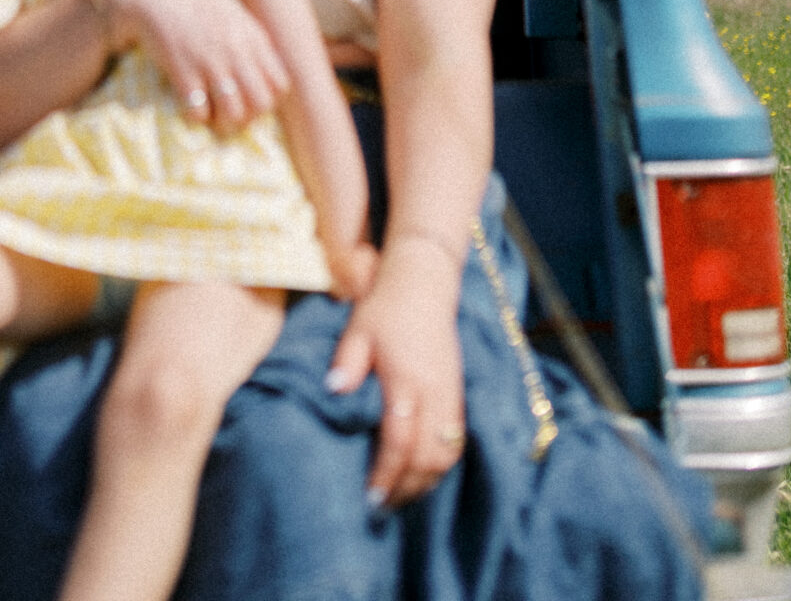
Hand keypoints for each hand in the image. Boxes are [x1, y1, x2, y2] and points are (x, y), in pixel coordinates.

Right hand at [101, 0, 288, 133]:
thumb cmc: (194, 3)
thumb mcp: (232, 10)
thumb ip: (254, 36)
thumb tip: (272, 65)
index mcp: (250, 35)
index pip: (279, 84)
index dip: (269, 98)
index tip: (253, 98)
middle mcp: (235, 50)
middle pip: (261, 104)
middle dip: (250, 116)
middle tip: (235, 113)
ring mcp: (209, 62)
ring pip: (233, 113)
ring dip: (225, 122)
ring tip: (215, 116)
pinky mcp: (183, 73)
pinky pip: (199, 113)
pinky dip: (197, 116)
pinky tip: (192, 106)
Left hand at [324, 240, 465, 504]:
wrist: (425, 284)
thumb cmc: (386, 307)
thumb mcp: (358, 328)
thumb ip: (347, 362)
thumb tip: (333, 391)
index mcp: (407, 380)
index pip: (400, 441)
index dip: (386, 473)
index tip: (369, 495)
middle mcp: (434, 394)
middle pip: (428, 458)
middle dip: (405, 488)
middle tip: (380, 506)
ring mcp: (450, 396)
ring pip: (446, 455)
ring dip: (425, 482)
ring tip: (399, 496)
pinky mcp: (458, 395)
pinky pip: (455, 443)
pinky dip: (439, 466)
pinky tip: (420, 474)